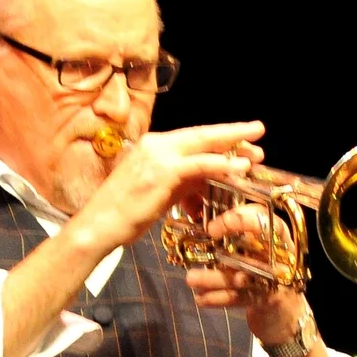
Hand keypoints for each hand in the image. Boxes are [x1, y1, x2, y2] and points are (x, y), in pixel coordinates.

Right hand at [69, 122, 263, 254]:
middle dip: (233, 133)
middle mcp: (155, 144)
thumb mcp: (158, 193)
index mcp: (151, 146)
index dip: (218, 137)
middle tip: (258, 130)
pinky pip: (201, 165)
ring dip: (233, 149)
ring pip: (204, 146)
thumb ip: (182, 183)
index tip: (240, 139)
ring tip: (255, 154)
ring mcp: (159, 156)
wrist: (98, 226)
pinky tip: (239, 169)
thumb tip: (205, 182)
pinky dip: (222, 165)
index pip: (191, 137)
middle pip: (202, 134)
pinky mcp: (164, 172)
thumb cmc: (123, 214)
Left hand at [182, 199, 309, 346]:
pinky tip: (200, 299)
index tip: (213, 227)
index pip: (263, 217)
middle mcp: (281, 253)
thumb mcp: (257, 246)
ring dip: (213, 278)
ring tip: (190, 279)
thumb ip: (237, 234)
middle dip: (227, 245)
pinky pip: (240, 298)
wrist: (286, 310)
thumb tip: (200, 226)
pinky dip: (218, 299)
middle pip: (255, 243)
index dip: (239, 219)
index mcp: (277, 233)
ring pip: (242, 275)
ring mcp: (276, 278)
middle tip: (204, 241)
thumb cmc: (265, 270)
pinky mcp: (268, 300)